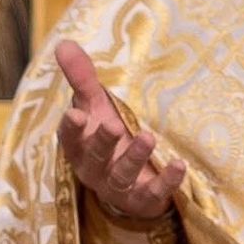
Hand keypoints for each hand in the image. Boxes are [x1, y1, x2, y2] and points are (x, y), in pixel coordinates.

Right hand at [55, 38, 185, 217]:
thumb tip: (64, 43)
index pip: (70, 140)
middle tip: (112, 125)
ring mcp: (120, 188)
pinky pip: (154, 193)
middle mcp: (95, 170)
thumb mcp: (97, 106)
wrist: (133, 182)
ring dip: (134, 157)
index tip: (75, 113)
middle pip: (95, 158)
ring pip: (123, 176)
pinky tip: (179, 165)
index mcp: (81, 148)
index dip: (71, 129)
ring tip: (149, 137)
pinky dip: (167, 181)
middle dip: (103, 142)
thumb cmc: (110, 136)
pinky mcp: (145, 200)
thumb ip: (82, 78)